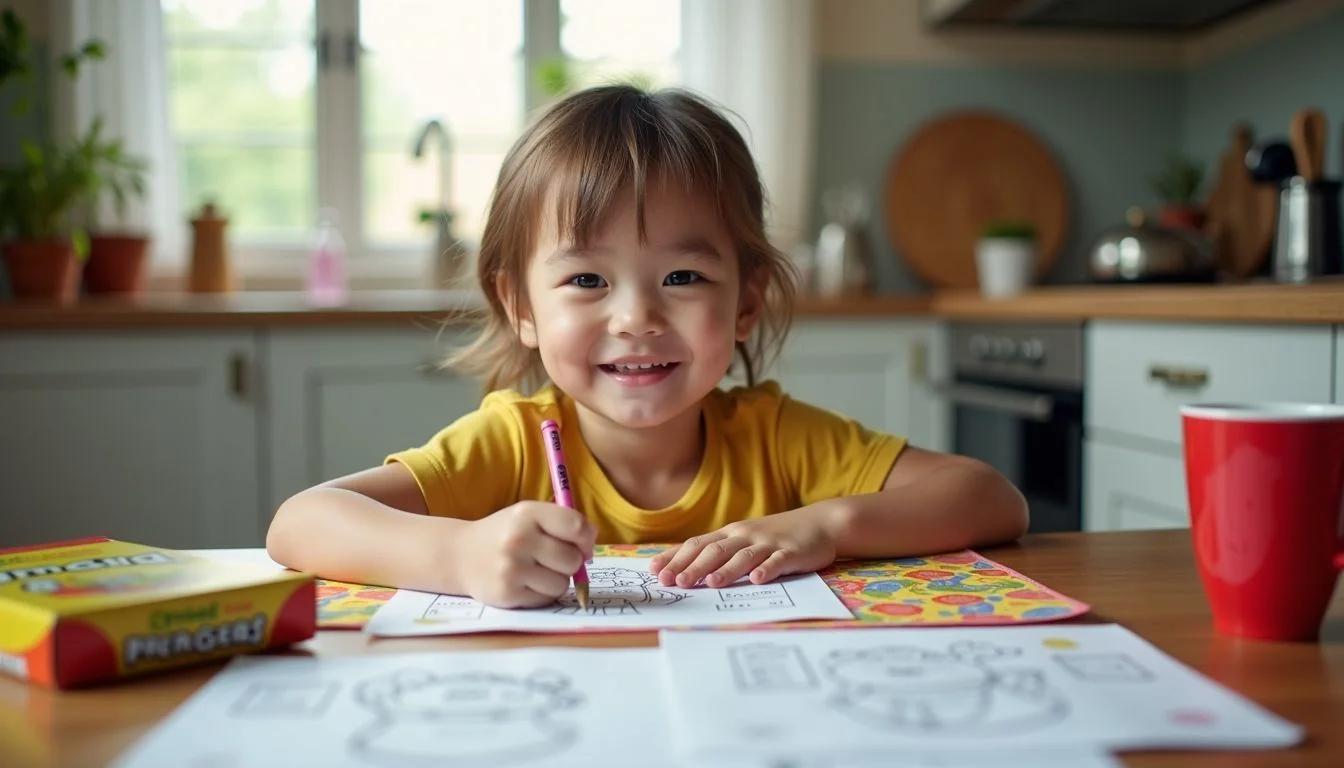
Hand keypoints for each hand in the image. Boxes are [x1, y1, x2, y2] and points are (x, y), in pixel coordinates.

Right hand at [453, 501, 595, 607]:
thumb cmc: (505, 534)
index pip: (576, 527)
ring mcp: (511, 569)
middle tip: (553, 559)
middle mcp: (519, 539)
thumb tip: (592, 544)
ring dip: (556, 580)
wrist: (459, 555)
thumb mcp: (529, 516)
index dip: (586, 539)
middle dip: (570, 562)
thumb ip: (563, 523)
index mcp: (527, 513)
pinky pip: (545, 599)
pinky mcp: (507, 594)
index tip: (581, 545)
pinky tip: (525, 583)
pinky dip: (541, 594)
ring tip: (536, 571)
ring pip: (561, 584)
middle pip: (572, 560)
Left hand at [648, 509, 837, 588]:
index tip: (655, 572)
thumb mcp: (744, 540)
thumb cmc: (774, 536)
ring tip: (711, 583)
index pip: (696, 544)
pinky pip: (777, 562)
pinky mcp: (790, 553)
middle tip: (676, 582)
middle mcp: (745, 536)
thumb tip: (683, 569)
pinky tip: (757, 580)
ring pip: (743, 556)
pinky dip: (767, 570)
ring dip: (726, 570)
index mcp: (730, 533)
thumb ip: (718, 552)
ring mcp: (768, 544)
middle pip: (715, 550)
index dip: (675, 557)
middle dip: (694, 566)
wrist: (819, 523)